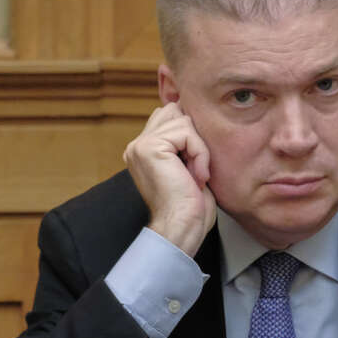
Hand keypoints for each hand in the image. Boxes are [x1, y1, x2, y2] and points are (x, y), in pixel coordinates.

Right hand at [123, 103, 216, 256]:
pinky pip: (187, 132)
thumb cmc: (190, 205)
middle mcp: (137, 145)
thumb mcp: (187, 165)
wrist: (183, 226)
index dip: (190, 134)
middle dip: (193, 136)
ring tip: (195, 174)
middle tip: (195, 168)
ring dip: (199, 148)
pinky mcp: (150, 148)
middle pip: (174, 111)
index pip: (170, 116)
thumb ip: (183, 141)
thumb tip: (191, 116)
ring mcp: (140, 145)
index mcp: (143, 150)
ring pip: (183, 120)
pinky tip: (196, 176)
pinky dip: (200, 153)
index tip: (194, 167)